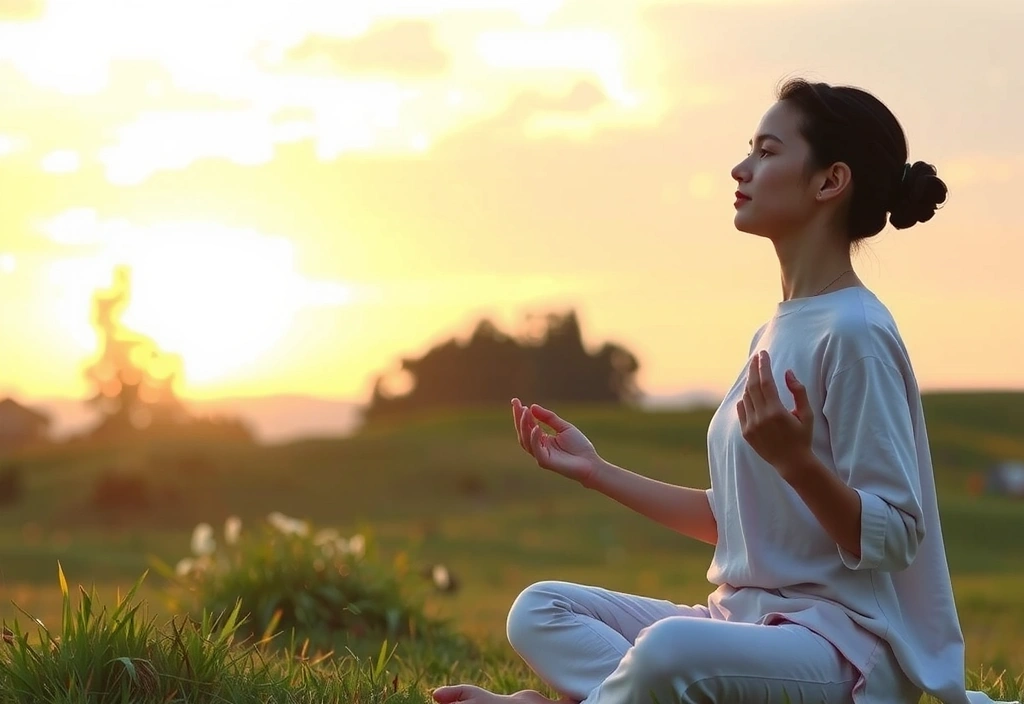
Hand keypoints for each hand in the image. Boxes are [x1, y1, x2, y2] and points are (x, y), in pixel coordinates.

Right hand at [512, 398, 599, 484]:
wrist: (590, 462)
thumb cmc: (579, 446)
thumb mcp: (564, 427)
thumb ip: (548, 418)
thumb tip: (532, 406)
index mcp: (542, 439)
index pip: (528, 425)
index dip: (521, 414)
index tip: (515, 401)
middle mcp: (538, 447)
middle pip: (523, 432)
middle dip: (518, 418)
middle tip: (516, 404)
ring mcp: (540, 455)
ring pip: (526, 441)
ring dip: (524, 426)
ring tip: (526, 412)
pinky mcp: (545, 462)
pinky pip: (536, 450)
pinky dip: (534, 438)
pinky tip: (536, 428)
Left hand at [737, 350, 813, 479]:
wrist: (792, 463)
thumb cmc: (802, 437)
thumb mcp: (806, 414)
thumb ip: (799, 392)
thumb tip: (788, 372)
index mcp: (777, 412)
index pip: (766, 382)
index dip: (764, 366)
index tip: (763, 354)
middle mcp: (761, 418)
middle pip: (753, 386)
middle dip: (754, 369)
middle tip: (756, 357)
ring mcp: (751, 426)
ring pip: (746, 397)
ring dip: (750, 383)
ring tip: (756, 373)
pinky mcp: (745, 432)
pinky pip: (742, 409)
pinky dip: (745, 398)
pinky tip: (750, 392)